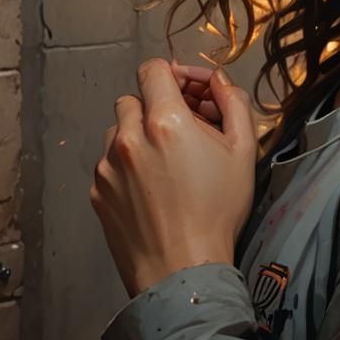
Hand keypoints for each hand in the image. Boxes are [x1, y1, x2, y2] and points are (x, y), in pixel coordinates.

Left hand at [90, 58, 258, 297]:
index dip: (171, 75)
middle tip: (180, 130)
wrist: (181, 271)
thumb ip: (233, 102)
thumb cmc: (217, 211)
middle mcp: (128, 137)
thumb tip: (217, 80)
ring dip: (138, 135)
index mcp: (165, 120)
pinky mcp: (97, 192)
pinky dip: (126, 165)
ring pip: (117, 130)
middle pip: (134, 98)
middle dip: (156, 107)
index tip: (185, 93)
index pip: (152, 69)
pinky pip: (108, 163)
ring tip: (164, 163)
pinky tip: (150, 188)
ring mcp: (107, 166)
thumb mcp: (243, 150)